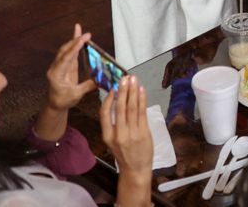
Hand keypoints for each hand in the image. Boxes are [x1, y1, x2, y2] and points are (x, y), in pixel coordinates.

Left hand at [46, 24, 95, 110]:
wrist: (54, 104)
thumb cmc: (63, 100)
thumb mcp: (76, 95)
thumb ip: (88, 86)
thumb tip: (101, 78)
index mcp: (56, 75)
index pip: (66, 59)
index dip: (74, 48)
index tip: (82, 39)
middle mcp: (55, 68)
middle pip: (65, 51)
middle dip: (75, 41)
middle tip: (86, 34)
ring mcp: (58, 66)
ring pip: (65, 50)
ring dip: (73, 40)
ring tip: (80, 29)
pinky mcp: (63, 65)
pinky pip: (68, 53)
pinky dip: (73, 45)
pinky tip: (78, 38)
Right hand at [101, 76, 152, 205]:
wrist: (135, 169)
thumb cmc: (124, 153)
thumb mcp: (112, 140)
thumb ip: (113, 124)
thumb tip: (118, 100)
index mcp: (107, 136)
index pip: (104, 114)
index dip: (108, 100)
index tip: (113, 89)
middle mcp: (119, 134)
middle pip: (120, 108)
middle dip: (123, 91)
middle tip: (125, 78)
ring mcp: (132, 133)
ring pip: (132, 108)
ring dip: (134, 92)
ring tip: (134, 80)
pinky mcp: (144, 133)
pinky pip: (142, 113)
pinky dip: (142, 100)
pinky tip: (142, 91)